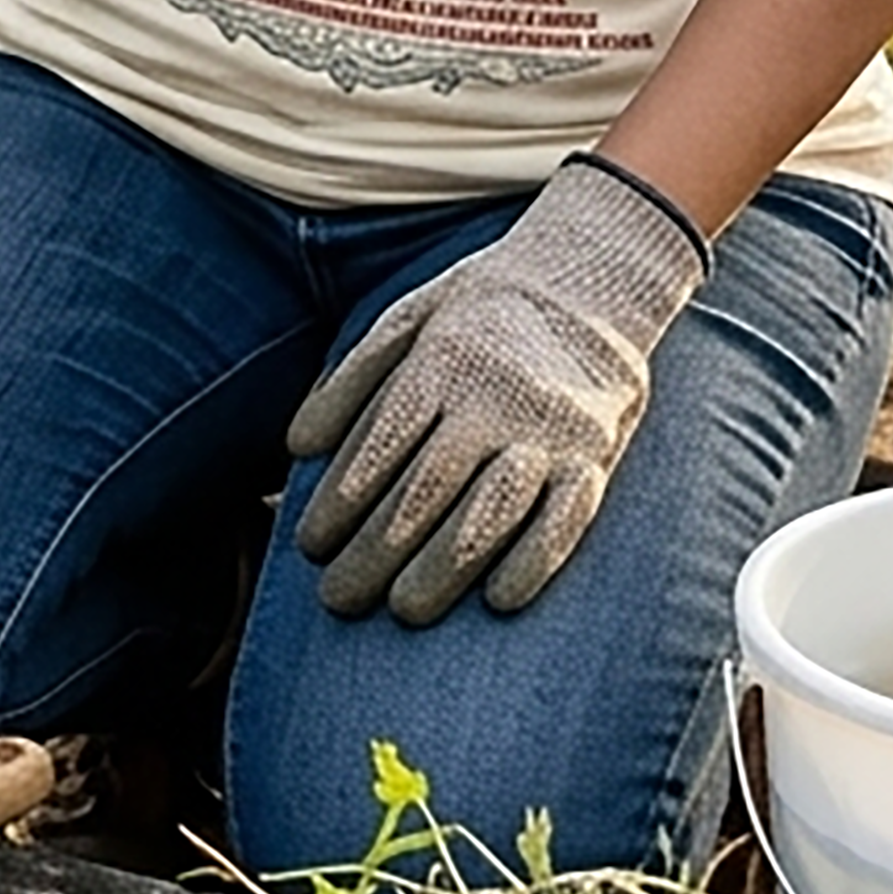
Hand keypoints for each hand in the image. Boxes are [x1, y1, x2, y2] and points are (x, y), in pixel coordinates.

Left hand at [286, 156, 709, 625]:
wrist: (591, 281)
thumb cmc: (480, 311)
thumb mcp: (409, 318)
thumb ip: (352, 380)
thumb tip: (296, 449)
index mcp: (444, 360)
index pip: (381, 443)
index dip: (340, 501)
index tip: (310, 547)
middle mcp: (496, 397)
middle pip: (428, 488)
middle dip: (376, 551)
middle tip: (337, 599)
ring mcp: (550, 429)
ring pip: (492, 511)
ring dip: (445, 568)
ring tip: (403, 612)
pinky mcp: (596, 456)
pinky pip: (567, 519)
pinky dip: (534, 562)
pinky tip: (498, 600)